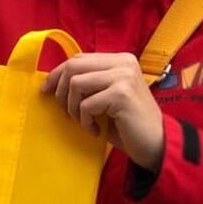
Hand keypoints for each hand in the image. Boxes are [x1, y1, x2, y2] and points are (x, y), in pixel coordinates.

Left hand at [40, 53, 164, 170]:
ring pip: (76, 83)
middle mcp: (123, 62)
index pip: (78, 59)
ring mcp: (123, 76)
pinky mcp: (122, 94)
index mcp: (119, 59)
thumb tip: (52, 81)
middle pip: (73, 66)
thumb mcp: (105, 97)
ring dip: (73, 107)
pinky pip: (86, 104)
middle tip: (67, 113)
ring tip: (84, 122)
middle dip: (61, 90)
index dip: (57, 74)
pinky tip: (95, 130)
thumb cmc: (126, 123)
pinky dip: (85, 121)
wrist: (155, 144)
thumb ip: (88, 83)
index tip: (46, 91)